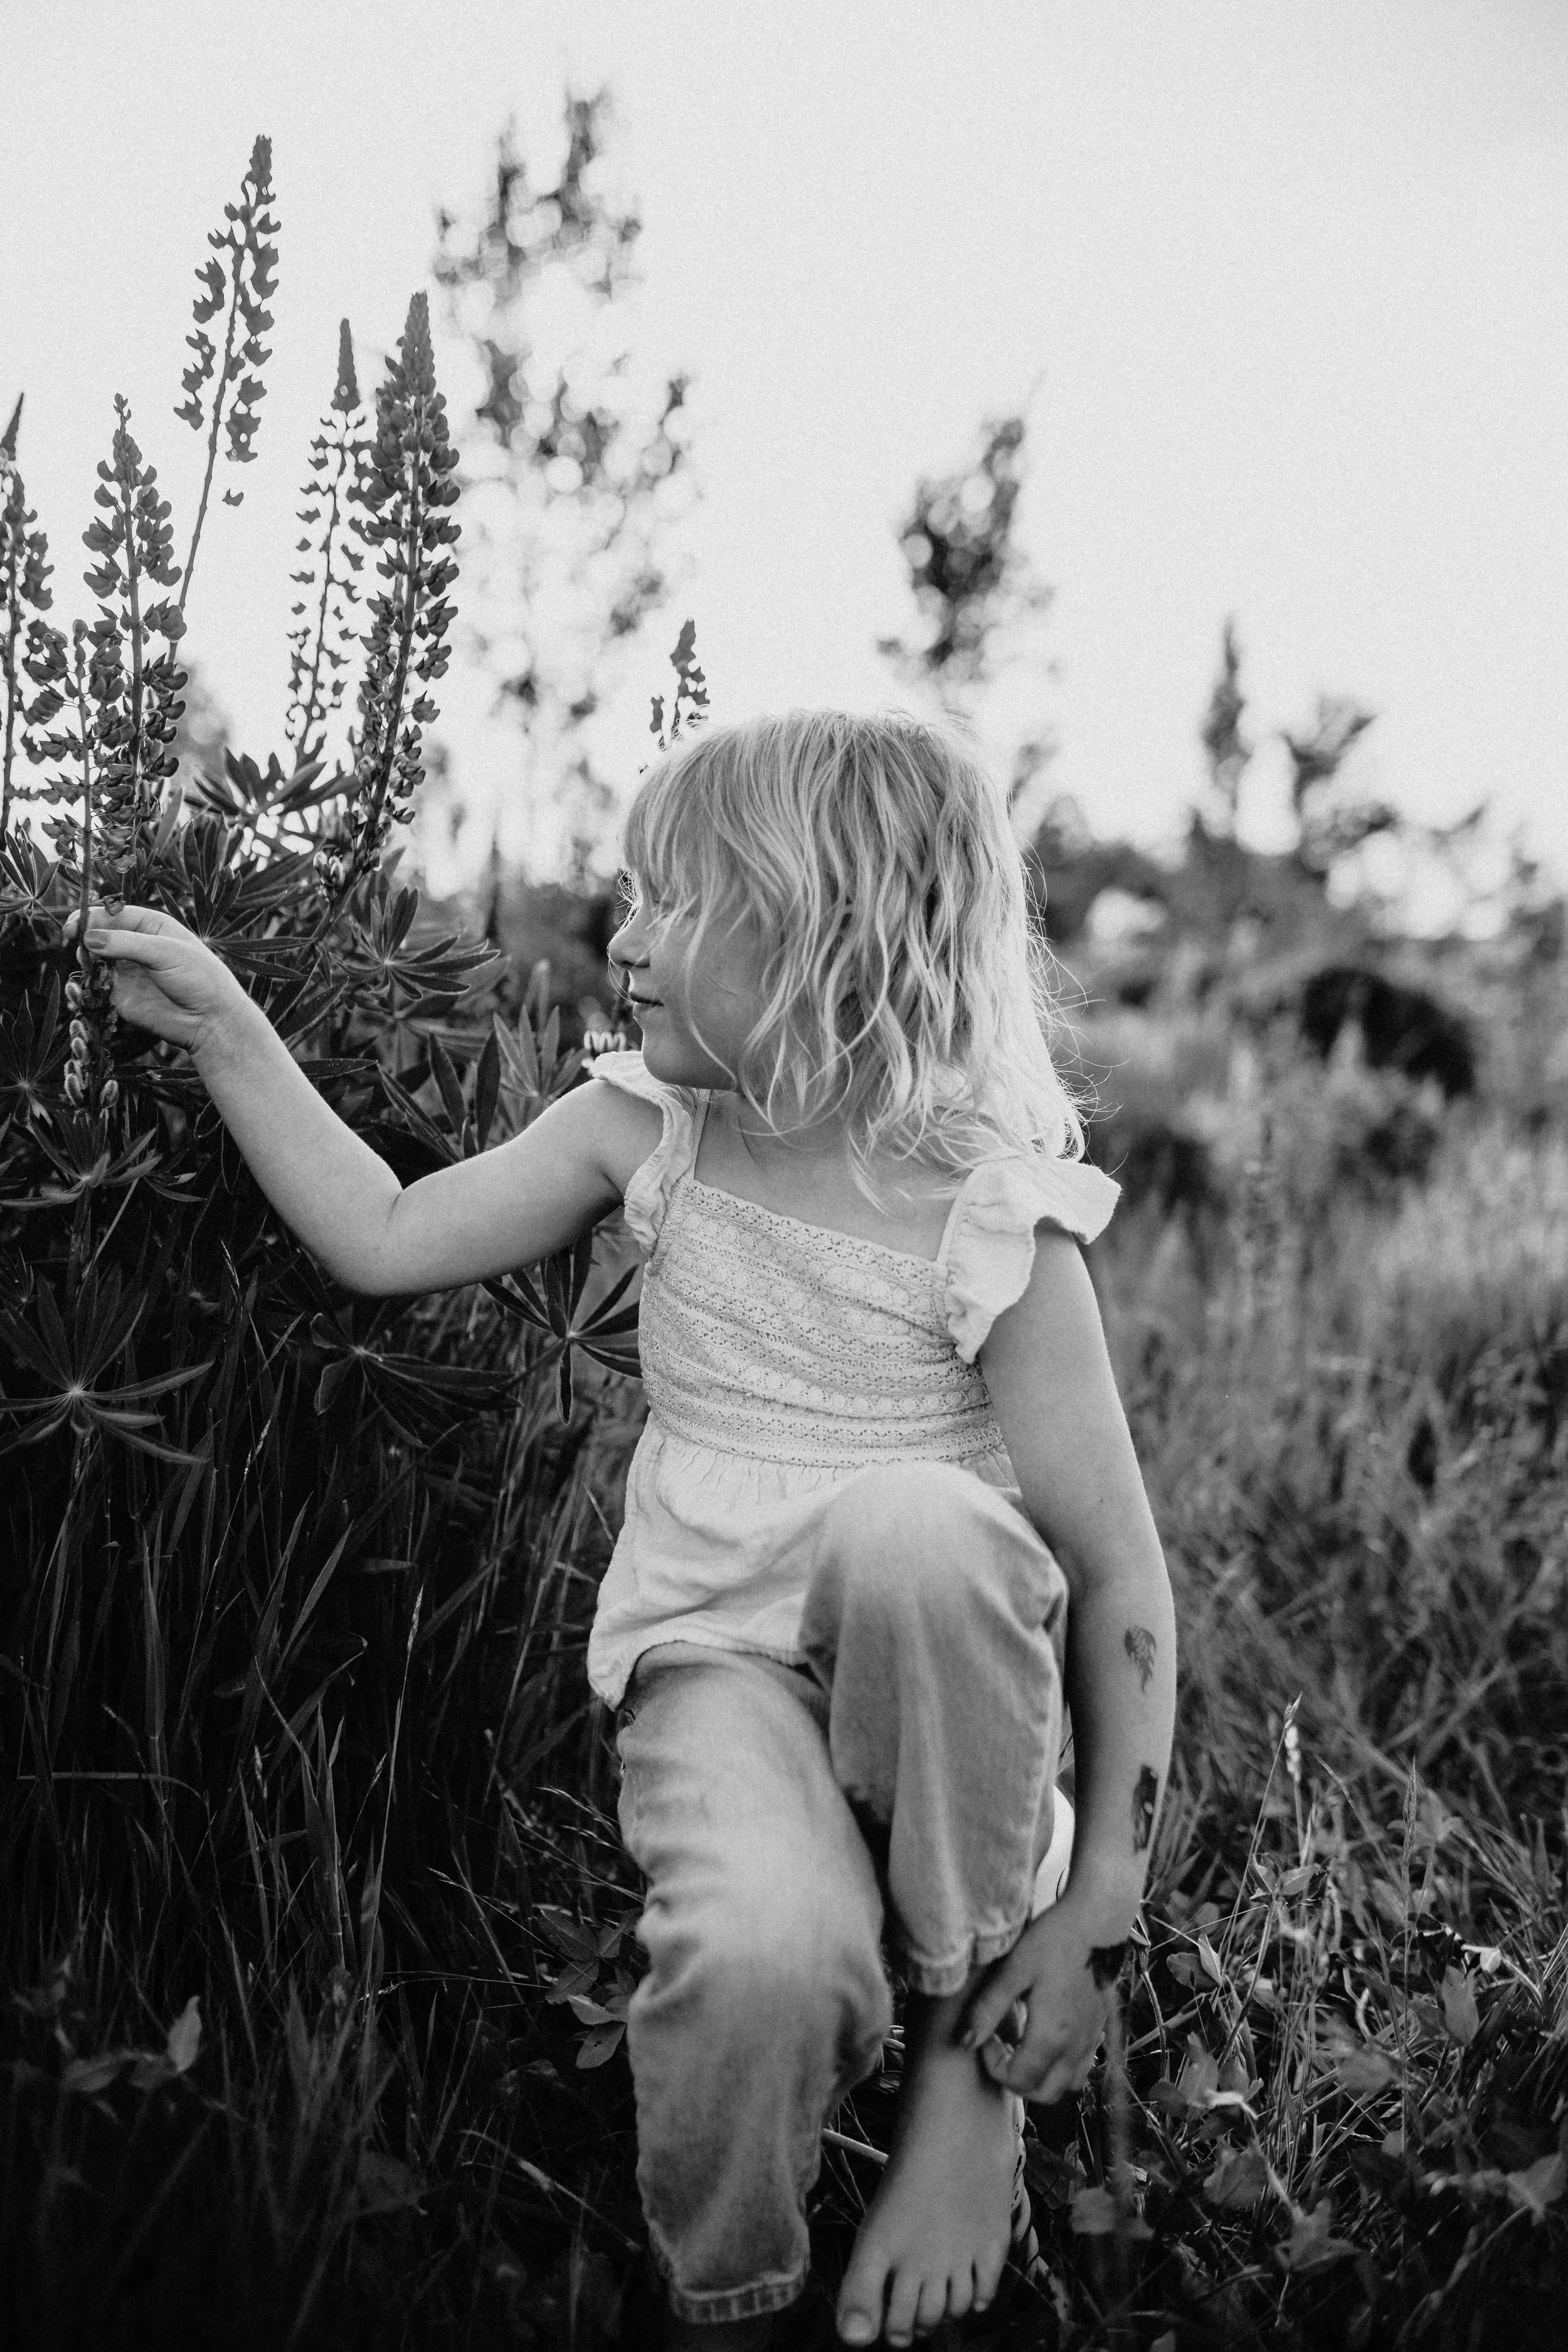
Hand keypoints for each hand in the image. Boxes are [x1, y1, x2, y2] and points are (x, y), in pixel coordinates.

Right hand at [62, 901, 248, 1055]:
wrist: (211, 1020)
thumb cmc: (199, 978)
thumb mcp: (166, 952)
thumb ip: (127, 943)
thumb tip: (88, 938)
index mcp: (150, 925)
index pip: (112, 914)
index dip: (91, 917)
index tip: (74, 926)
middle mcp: (134, 945)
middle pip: (97, 934)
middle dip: (83, 937)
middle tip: (73, 943)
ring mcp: (125, 970)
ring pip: (92, 959)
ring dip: (83, 960)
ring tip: (86, 965)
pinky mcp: (119, 995)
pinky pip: (94, 986)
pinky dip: (84, 985)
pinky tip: (83, 987)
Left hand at [957, 1895, 1128, 2103]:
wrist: (1094, 1924)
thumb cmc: (1050, 1942)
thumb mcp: (1012, 1971)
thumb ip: (987, 2010)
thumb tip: (964, 2043)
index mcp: (1051, 2036)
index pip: (1018, 2080)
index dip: (993, 2066)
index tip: (985, 2038)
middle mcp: (1075, 2047)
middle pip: (1044, 2094)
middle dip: (1016, 2082)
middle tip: (1000, 2050)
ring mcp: (1090, 2040)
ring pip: (1066, 2086)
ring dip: (1041, 2079)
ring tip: (1021, 2048)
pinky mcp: (1099, 2029)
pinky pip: (1081, 2067)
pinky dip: (1061, 2068)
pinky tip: (1046, 2040)